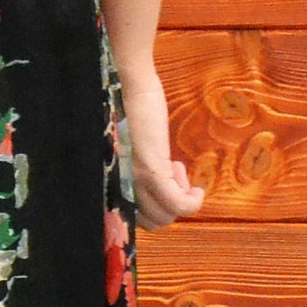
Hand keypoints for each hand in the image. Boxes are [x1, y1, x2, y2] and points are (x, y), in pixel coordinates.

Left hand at [119, 62, 205, 229]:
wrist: (128, 84)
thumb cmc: (128, 110)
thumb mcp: (127, 149)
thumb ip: (132, 170)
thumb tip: (155, 185)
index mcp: (109, 182)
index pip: (130, 220)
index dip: (154, 207)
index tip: (163, 184)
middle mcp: (116, 186)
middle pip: (151, 222)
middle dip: (170, 206)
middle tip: (174, 177)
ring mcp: (133, 180)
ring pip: (165, 216)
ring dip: (181, 201)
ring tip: (178, 172)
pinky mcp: (150, 170)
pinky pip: (178, 204)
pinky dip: (193, 203)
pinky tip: (197, 190)